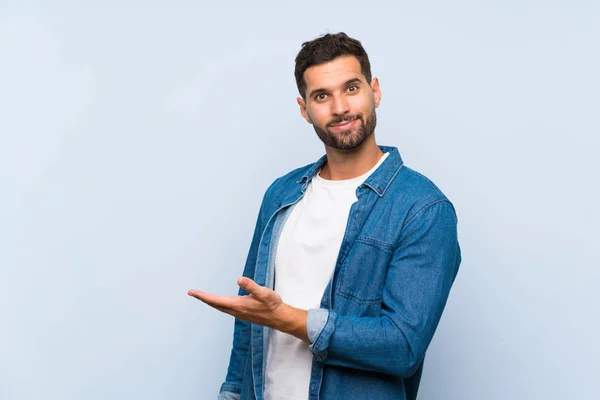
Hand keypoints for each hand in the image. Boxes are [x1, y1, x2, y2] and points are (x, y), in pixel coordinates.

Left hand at [188, 277, 308, 341]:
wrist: (279, 318)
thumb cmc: (272, 305)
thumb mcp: (264, 293)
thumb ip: (251, 286)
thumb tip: (239, 279)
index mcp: (238, 305)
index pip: (216, 300)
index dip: (203, 296)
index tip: (192, 292)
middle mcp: (236, 310)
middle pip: (215, 304)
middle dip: (203, 298)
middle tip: (192, 293)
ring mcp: (239, 313)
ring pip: (220, 307)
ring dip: (210, 301)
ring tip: (202, 296)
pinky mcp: (242, 313)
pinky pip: (225, 308)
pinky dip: (218, 304)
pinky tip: (219, 302)